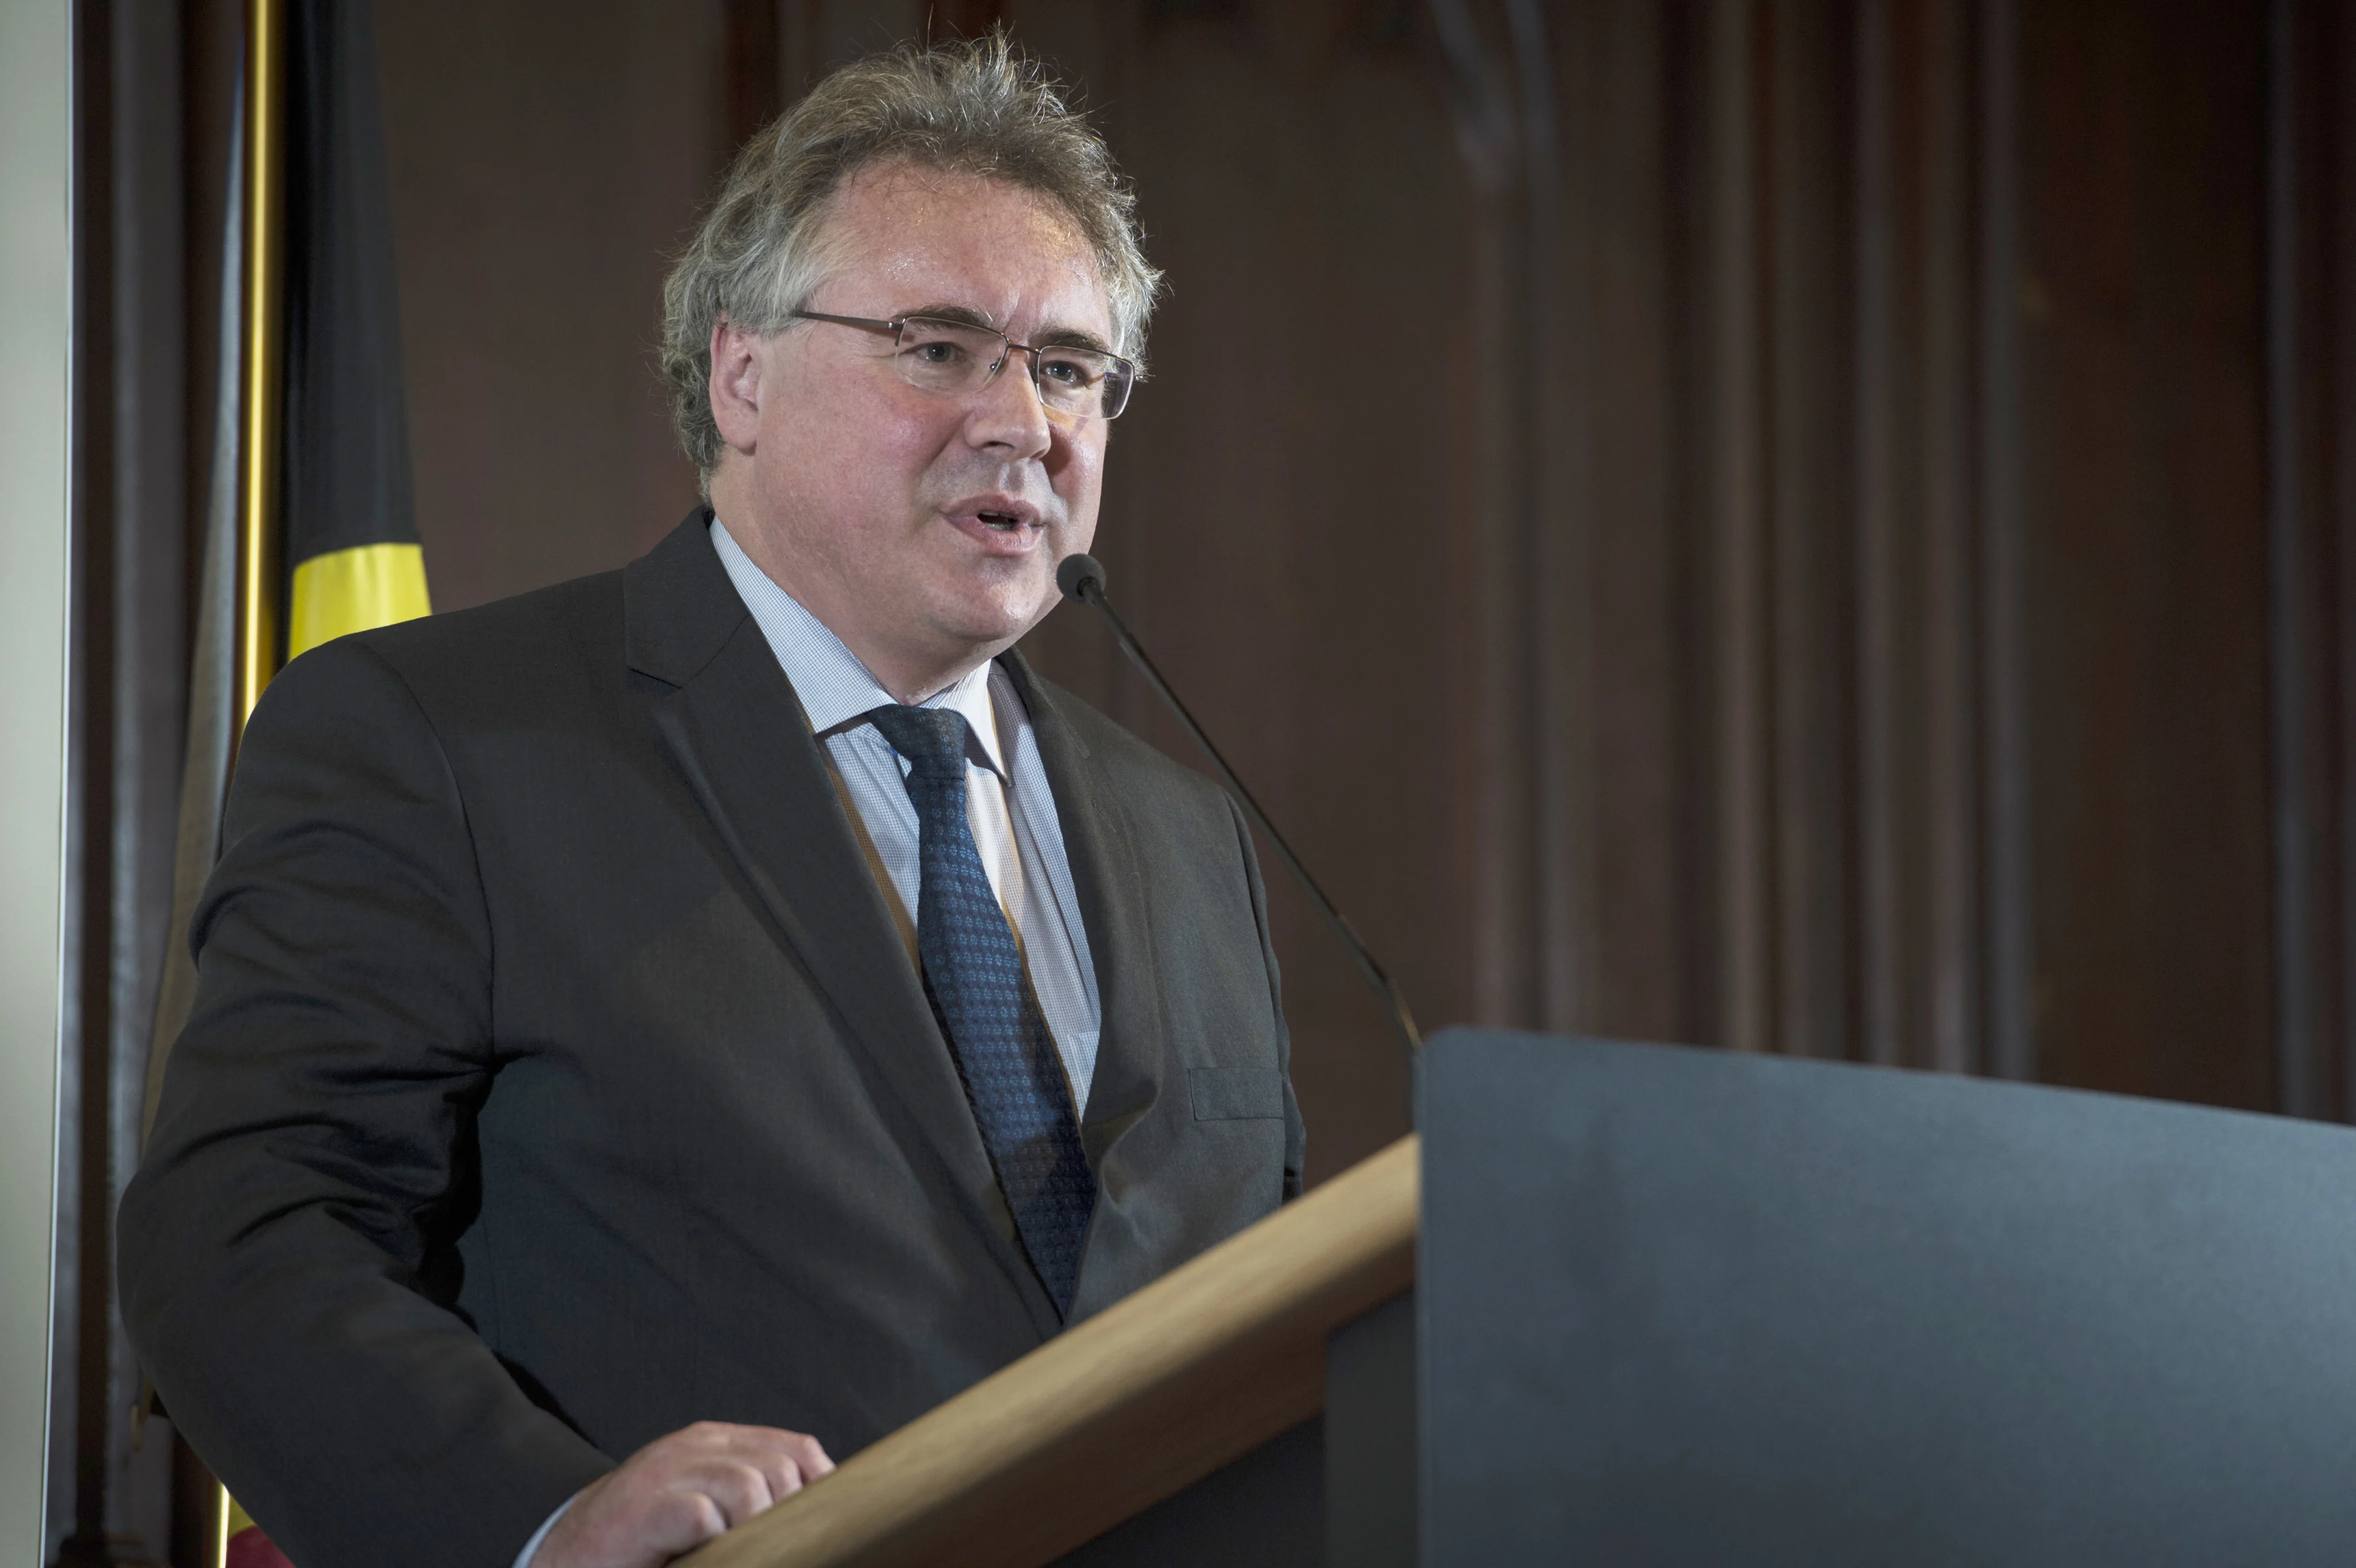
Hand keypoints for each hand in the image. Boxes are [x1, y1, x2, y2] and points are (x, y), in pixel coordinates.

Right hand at [534, 1420, 835, 1567]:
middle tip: (773, 1550)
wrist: (562, 1557)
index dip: (820, 1488)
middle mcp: (692, 1448)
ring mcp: (665, 1474)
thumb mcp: (705, 1507)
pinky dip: (717, 1544)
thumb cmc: (640, 1543)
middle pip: (781, 1469)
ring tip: (737, 1554)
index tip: (821, 1526)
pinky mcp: (645, 1510)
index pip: (797, 1450)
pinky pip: (705, 1517)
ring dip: (754, 1531)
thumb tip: (817, 1515)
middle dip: (788, 1516)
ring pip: (751, 1487)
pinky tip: (705, 1558)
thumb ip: (750, 1498)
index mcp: (714, 1443)